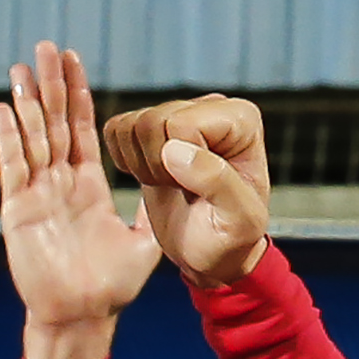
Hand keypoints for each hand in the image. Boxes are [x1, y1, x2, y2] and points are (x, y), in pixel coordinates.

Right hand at [0, 40, 158, 358]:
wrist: (82, 318)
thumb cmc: (112, 287)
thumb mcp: (146, 242)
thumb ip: (154, 211)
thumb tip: (179, 182)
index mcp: (88, 185)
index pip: (81, 128)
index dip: (77, 94)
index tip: (74, 60)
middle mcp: (59, 183)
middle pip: (53, 122)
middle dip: (51, 84)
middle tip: (46, 46)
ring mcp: (37, 194)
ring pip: (31, 137)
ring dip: (27, 101)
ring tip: (22, 66)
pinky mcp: (18, 210)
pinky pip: (13, 167)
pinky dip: (9, 138)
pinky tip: (5, 108)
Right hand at [99, 95, 271, 288]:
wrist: (210, 251)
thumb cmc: (230, 236)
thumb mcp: (238, 219)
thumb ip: (216, 181)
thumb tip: (174, 150)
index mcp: (241, 120)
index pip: (181, 124)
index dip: (178, 163)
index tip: (198, 188)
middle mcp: (212, 108)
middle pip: (151, 120)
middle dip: (157, 166)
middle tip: (181, 189)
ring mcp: (180, 113)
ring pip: (131, 125)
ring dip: (142, 165)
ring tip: (170, 184)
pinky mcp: (152, 125)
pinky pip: (117, 129)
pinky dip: (125, 160)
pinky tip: (153, 176)